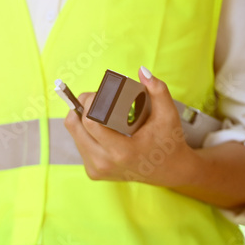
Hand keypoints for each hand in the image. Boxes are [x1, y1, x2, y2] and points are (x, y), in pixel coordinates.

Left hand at [64, 67, 199, 185]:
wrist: (170, 171)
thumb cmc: (169, 141)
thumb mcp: (168, 115)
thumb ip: (158, 90)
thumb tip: (141, 70)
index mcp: (122, 151)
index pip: (91, 122)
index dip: (88, 103)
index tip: (96, 93)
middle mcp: (105, 163)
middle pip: (75, 127)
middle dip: (80, 107)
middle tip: (94, 98)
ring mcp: (97, 170)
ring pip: (74, 136)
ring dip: (81, 120)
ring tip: (97, 110)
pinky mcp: (93, 173)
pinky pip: (79, 146)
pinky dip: (84, 133)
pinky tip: (98, 127)